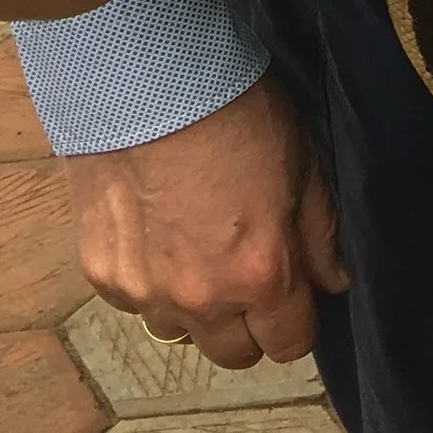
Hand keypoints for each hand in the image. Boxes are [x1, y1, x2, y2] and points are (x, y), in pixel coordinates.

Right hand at [67, 74, 349, 368]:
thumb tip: (333, 281)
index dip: (297, 321)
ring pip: (179, 331)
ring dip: (194, 307)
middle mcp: (199, 300)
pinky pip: (134, 302)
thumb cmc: (237, 112)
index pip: (288, 344)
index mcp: (260, 277)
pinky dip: (149, 281)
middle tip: (247, 272)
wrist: (146, 78)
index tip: (294, 293)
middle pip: (232, 354)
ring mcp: (142, 291)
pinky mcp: (99, 272)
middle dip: (248, 323)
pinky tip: (155, 232)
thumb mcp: (302, 164)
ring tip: (196, 249)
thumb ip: (318, 235)